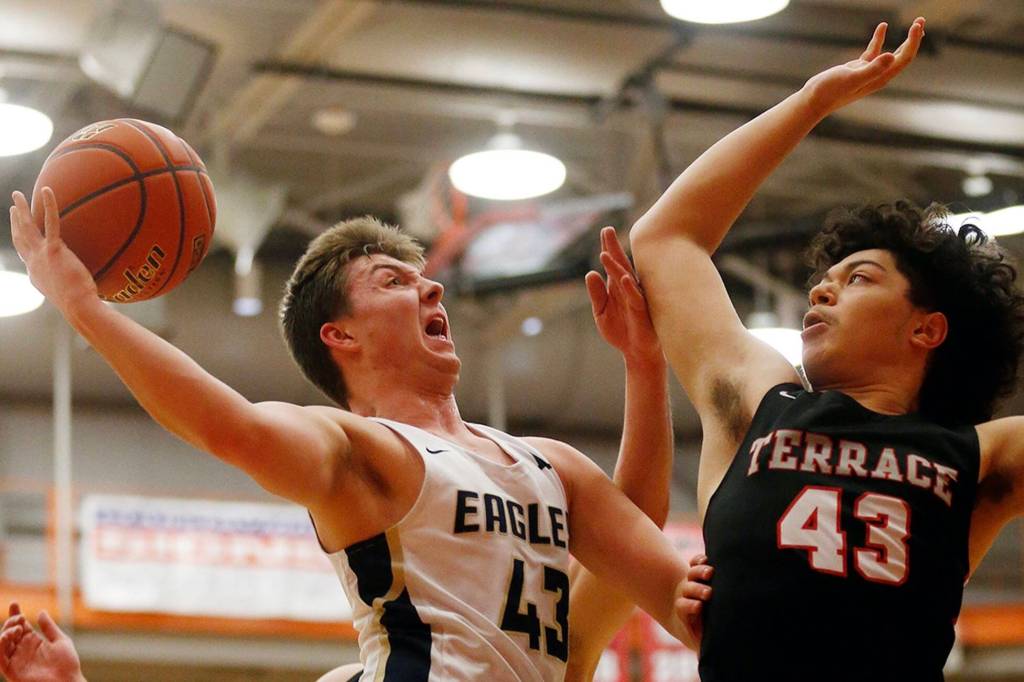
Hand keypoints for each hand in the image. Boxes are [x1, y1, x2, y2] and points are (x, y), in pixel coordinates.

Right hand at [0, 603, 84, 681]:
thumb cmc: (67, 663)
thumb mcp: (60, 641)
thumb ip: (49, 627)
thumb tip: (40, 611)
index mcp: (33, 641)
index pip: (20, 626)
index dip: (15, 614)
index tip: (15, 603)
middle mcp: (23, 650)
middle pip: (9, 633)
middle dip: (11, 622)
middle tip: (20, 618)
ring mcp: (17, 660)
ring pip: (2, 645)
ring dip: (5, 633)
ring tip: (16, 628)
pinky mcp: (12, 671)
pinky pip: (1, 659)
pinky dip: (0, 647)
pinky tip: (7, 637)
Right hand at [9, 188, 98, 313]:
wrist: (78, 307)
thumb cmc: (81, 305)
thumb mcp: (69, 294)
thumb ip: (69, 284)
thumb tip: (82, 285)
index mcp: (36, 274)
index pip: (25, 253)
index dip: (20, 239)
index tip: (18, 227)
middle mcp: (33, 263)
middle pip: (19, 237)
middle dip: (15, 220)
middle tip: (13, 205)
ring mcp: (42, 256)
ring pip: (27, 227)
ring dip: (21, 209)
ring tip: (17, 194)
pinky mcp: (54, 250)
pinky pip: (50, 222)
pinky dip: (48, 205)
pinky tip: (47, 190)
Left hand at [586, 227, 662, 367]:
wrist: (636, 352)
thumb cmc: (621, 330)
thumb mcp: (601, 312)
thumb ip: (596, 294)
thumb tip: (590, 273)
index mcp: (618, 287)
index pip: (613, 264)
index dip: (608, 248)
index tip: (605, 230)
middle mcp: (629, 288)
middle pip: (620, 265)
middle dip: (613, 248)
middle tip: (606, 230)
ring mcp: (636, 299)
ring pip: (626, 279)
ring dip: (616, 266)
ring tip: (604, 253)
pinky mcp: (642, 313)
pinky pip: (635, 298)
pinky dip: (629, 289)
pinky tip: (623, 278)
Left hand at [672, 554, 713, 650]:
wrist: (689, 616)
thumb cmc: (699, 634)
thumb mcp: (700, 643)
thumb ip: (702, 648)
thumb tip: (706, 662)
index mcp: (685, 612)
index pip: (683, 607)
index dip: (689, 606)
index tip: (698, 607)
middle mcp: (686, 596)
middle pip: (687, 589)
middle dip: (696, 590)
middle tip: (707, 593)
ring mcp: (690, 583)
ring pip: (691, 575)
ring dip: (700, 572)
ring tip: (710, 572)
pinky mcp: (696, 573)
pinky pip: (695, 563)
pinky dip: (699, 560)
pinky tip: (706, 558)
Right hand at [802, 17, 924, 117]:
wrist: (813, 101)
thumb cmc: (830, 92)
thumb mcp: (851, 78)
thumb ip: (872, 69)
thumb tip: (891, 56)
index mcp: (881, 78)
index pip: (904, 58)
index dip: (913, 41)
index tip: (916, 25)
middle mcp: (878, 76)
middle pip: (903, 56)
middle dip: (914, 39)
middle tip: (920, 20)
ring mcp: (868, 72)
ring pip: (892, 53)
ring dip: (904, 39)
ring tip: (914, 24)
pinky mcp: (858, 68)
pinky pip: (874, 51)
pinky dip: (879, 38)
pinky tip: (883, 26)